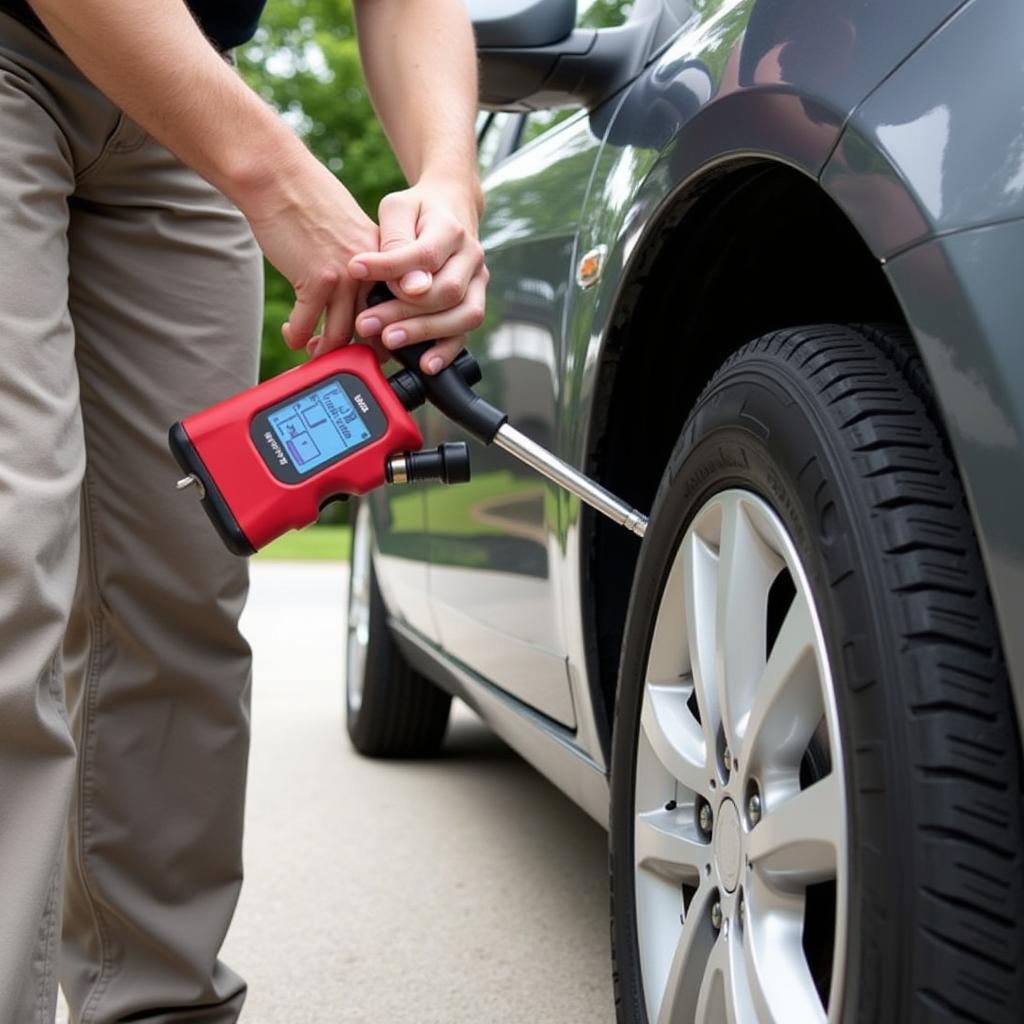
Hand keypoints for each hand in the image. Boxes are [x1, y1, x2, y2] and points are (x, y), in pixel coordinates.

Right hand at [244, 157, 379, 357]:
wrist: (280, 179)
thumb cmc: (311, 203)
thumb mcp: (353, 231)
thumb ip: (365, 263)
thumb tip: (362, 296)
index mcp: (385, 258)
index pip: (397, 306)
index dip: (388, 332)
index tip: (376, 346)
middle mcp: (373, 270)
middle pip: (375, 326)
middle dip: (360, 350)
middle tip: (347, 359)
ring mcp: (346, 277)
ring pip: (343, 332)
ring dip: (327, 350)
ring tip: (316, 352)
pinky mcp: (316, 279)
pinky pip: (309, 323)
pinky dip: (298, 335)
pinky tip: (293, 336)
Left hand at [348, 179, 486, 373]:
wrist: (450, 207)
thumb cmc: (417, 211)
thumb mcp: (398, 208)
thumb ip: (396, 240)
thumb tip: (408, 285)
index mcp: (452, 229)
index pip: (424, 255)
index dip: (391, 268)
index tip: (355, 269)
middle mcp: (471, 257)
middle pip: (446, 291)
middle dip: (403, 311)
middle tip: (366, 322)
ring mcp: (478, 283)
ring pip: (462, 316)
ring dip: (424, 332)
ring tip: (389, 341)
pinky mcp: (474, 303)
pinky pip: (466, 332)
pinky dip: (446, 351)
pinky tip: (425, 363)